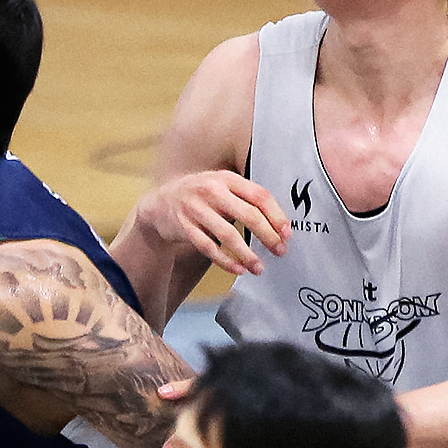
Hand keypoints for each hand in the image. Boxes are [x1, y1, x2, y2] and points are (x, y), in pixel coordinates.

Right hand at [132, 170, 287, 275]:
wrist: (161, 203)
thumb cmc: (201, 197)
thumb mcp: (222, 186)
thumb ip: (245, 198)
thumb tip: (278, 223)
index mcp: (226, 179)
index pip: (259, 195)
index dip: (276, 215)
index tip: (287, 233)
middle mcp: (212, 190)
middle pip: (248, 215)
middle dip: (268, 236)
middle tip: (280, 251)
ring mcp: (197, 208)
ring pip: (228, 235)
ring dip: (247, 254)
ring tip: (259, 268)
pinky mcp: (185, 227)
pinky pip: (209, 247)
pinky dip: (225, 261)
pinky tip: (238, 269)